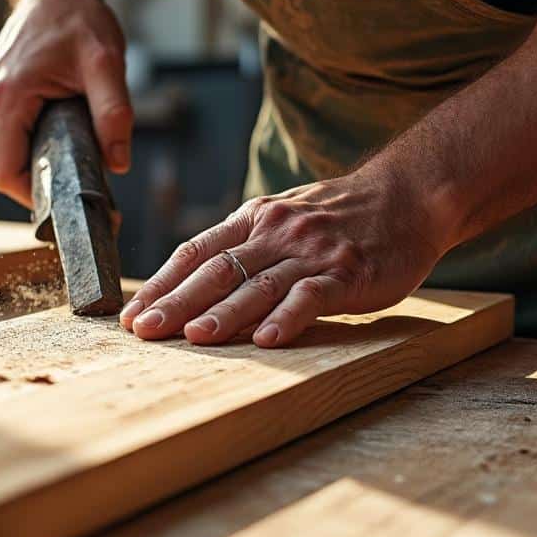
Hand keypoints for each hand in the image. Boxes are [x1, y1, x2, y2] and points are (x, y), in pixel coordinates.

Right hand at [0, 0, 134, 206]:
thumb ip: (114, 113)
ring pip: (9, 155)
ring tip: (80, 146)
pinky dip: (36, 144)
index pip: (6, 174)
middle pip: (7, 170)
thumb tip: (118, 163)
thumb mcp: (106, 63)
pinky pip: (10, 139)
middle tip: (92, 184)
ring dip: (42, 161)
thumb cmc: (77, 19)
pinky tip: (64, 130)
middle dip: (46, 183)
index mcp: (5, 99)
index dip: (36, 199)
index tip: (73, 204)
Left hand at [120, 167, 454, 346]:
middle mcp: (276, 233)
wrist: (407, 195)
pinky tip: (267, 340)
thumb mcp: (281, 219)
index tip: (129, 315)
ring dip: (224, 312)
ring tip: (194, 337)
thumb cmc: (337, 216)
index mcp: (252, 220)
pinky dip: (287, 318)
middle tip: (144, 330)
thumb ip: (241, 246)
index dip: (160, 284)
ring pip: (258, 284)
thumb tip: (189, 284)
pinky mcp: (347, 273)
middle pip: (216, 270)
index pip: (194, 252)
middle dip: (176, 302)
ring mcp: (311, 253)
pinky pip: (311, 296)